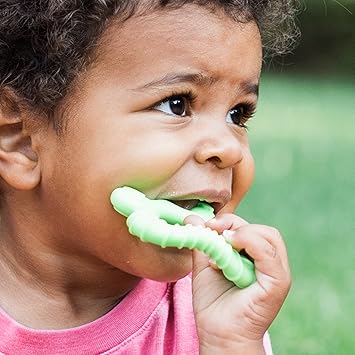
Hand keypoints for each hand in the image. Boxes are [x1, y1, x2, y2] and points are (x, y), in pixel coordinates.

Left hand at [185, 213, 290, 353]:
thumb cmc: (213, 302)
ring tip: (222, 243)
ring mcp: (277, 273)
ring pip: (269, 237)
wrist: (217, 334)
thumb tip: (192, 216)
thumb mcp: (204, 265)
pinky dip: (249, 242)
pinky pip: (268, 254)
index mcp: (256, 258)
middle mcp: (270, 264)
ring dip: (242, 233)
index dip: (229, 221)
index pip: (251, 228)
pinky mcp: (277, 283)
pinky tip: (229, 246)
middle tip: (214, 230)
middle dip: (235, 224)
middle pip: (262, 229)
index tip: (207, 226)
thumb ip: (202, 240)